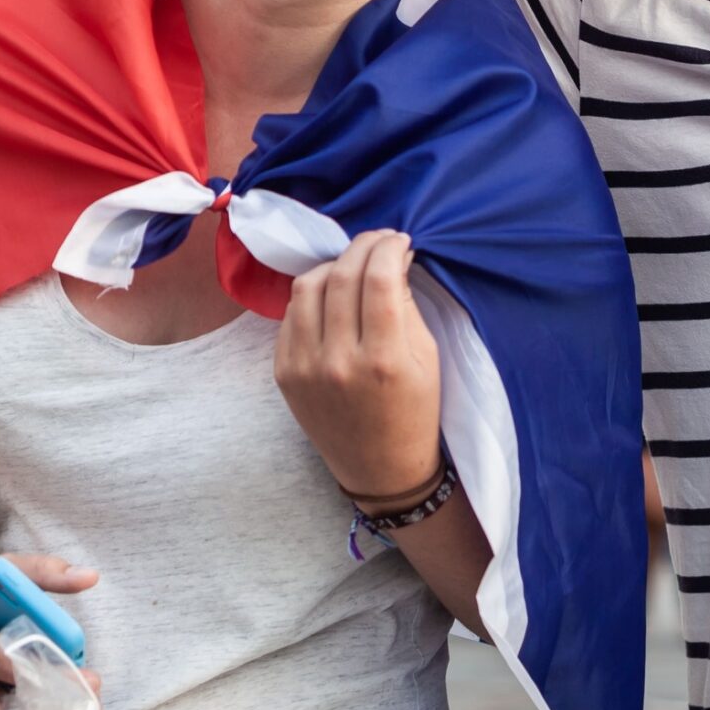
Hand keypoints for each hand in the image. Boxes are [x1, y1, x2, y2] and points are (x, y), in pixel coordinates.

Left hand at [275, 231, 443, 501]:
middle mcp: (338, 361)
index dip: (388, 248)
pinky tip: (332, 298)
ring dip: (333, 266)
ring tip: (353, 267)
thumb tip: (393, 258)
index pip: (378, 278)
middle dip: (362, 246)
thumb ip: (406, 306)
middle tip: (379, 241)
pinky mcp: (283, 373)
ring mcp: (304, 367)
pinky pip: (291, 314)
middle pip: (341, 275)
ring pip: (307, 287)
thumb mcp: (427, 359)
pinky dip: (312, 296)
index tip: (399, 240)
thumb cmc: (415, 412)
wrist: (379, 469)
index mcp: (382, 359)